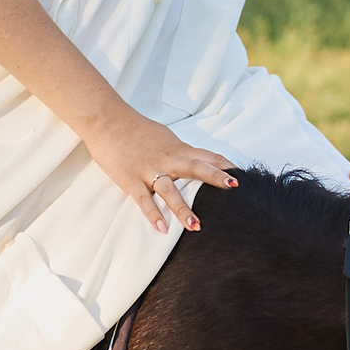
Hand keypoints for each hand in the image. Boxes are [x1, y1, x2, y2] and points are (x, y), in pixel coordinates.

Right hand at [88, 111, 238, 232]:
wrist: (106, 120)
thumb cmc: (134, 129)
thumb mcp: (163, 137)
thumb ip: (178, 151)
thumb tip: (192, 160)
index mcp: (177, 148)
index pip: (206, 155)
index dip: (224, 165)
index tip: (242, 175)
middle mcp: (167, 158)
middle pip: (196, 167)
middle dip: (215, 178)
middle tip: (234, 188)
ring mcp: (149, 169)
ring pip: (170, 190)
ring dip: (183, 209)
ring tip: (196, 226)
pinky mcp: (131, 179)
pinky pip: (144, 199)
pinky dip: (153, 214)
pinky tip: (162, 228)